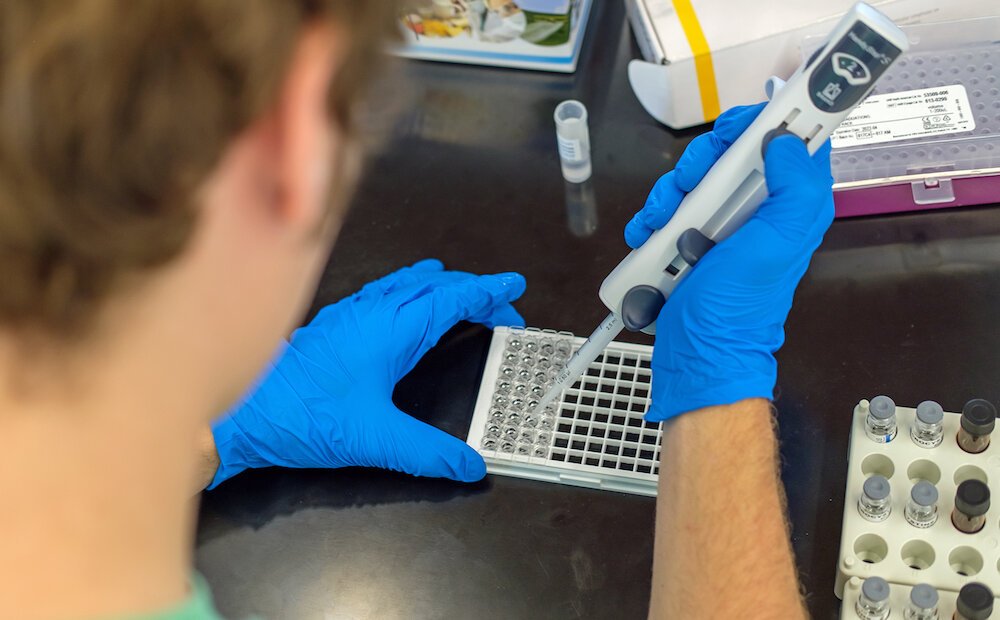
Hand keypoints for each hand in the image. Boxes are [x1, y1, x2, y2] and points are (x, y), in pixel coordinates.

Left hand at [208, 259, 526, 487]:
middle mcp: (373, 310)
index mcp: (392, 328)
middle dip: (472, 291)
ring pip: (406, 283)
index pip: (453, 297)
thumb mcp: (376, 440)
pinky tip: (404, 307)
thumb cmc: (304, 418)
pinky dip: (410, 290)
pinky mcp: (333, 322)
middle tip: (499, 307)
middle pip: (435, 285)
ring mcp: (350, 312)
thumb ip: (429, 453)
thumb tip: (470, 466)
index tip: (513, 288)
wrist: (241, 412)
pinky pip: (384, 291)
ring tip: (461, 296)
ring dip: (440, 286)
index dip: (487, 291)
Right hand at [625, 103, 833, 420]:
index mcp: (788, 205)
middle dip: (702, 163)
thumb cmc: (737, 311)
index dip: (765, 120)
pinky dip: (653, 219)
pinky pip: (667, 208)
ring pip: (692, 178)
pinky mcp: (688, 239)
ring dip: (670, 195)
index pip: (788, 138)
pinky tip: (651, 238)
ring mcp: (720, 224)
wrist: (697, 353)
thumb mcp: (776, 244)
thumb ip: (794, 188)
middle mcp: (756, 210)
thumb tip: (786, 140)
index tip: (743, 124)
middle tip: (694, 187)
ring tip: (665, 226)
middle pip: (728, 151)